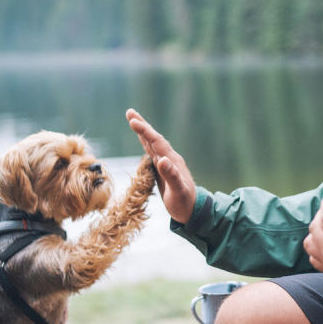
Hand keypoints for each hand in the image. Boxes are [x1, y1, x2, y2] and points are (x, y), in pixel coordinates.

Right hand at [125, 108, 196, 222]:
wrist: (193, 211)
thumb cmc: (185, 203)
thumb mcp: (178, 191)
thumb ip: (171, 176)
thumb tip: (162, 160)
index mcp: (172, 161)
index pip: (156, 142)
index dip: (145, 131)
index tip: (133, 121)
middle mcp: (169, 159)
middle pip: (154, 138)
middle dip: (142, 125)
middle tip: (129, 112)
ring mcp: (166, 164)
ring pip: (152, 144)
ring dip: (142, 132)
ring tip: (133, 120)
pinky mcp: (163, 170)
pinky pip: (152, 153)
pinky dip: (145, 144)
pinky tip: (142, 140)